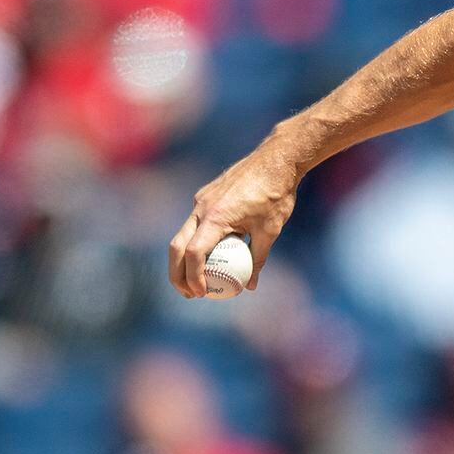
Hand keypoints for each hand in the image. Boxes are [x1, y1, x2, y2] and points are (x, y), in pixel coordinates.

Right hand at [167, 137, 302, 298]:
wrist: (275, 160)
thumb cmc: (276, 194)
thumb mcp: (270, 231)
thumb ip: (257, 259)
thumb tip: (250, 285)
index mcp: (217, 216)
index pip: (194, 253)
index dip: (194, 276)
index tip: (201, 293)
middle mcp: (202, 207)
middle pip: (177, 246)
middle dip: (177, 273)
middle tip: (188, 294)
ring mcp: (201, 200)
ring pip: (182, 234)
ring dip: (183, 259)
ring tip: (194, 281)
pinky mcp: (205, 196)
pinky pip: (194, 223)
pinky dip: (195, 242)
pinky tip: (210, 255)